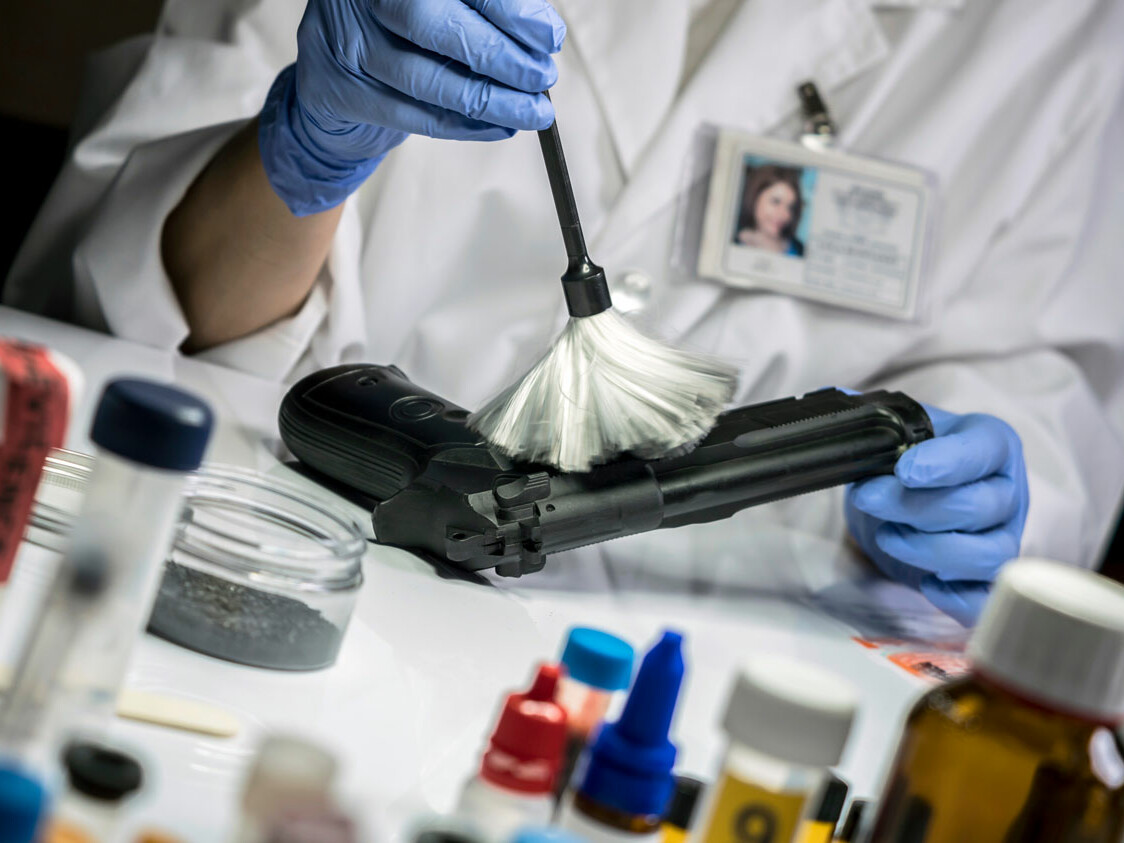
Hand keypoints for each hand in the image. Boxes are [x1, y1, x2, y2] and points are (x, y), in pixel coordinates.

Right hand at [260, 0, 564, 214]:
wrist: (334, 65)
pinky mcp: (341, 90)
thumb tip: (541, 36)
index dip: (508, 10)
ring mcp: (347, 42)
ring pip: (424, 79)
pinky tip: (499, 127)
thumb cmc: (403, 29)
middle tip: (541, 78)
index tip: (548, 36)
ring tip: (531, 112)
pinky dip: (464, 127)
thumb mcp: (442, 4)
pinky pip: (411, 117)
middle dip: (498, 57)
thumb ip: (485, 11)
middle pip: (431, 24)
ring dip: (489, 101)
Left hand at [845, 404, 1028, 624]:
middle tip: (868, 498)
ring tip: (889, 536)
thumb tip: (833, 397)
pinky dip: (956, 599)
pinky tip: (926, 583)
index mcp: (990, 443)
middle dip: (913, 507)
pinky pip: (986, 598)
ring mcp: (1005, 536)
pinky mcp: (991, 577)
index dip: (944, 462)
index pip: (982, 450)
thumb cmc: (912, 458)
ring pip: (985, 554)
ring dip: (928, 550)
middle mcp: (1008, 489)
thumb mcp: (897, 429)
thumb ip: (871, 415)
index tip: (903, 470)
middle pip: (976, 506)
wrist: (919, 496)